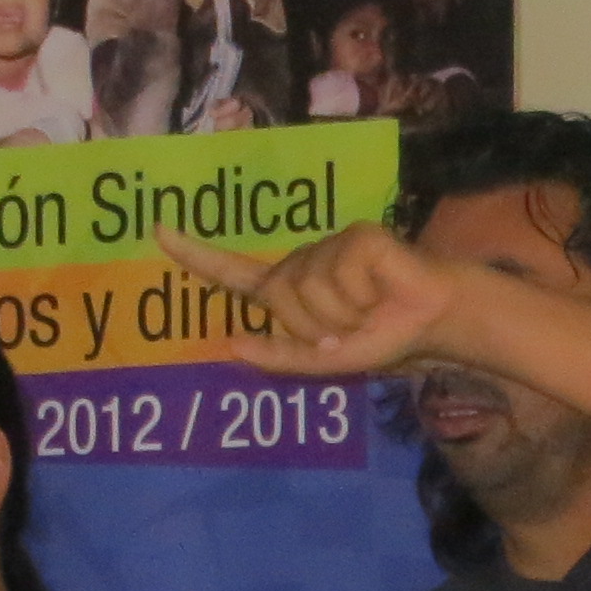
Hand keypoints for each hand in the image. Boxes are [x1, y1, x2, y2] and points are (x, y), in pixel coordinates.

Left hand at [155, 222, 459, 378]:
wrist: (433, 322)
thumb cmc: (381, 336)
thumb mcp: (325, 359)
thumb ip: (279, 357)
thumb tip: (231, 344)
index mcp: (289, 289)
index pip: (233, 273)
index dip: (195, 254)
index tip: (157, 230)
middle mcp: (303, 261)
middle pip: (278, 296)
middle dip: (313, 326)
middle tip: (350, 329)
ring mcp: (329, 244)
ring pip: (307, 290)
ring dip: (341, 315)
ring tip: (370, 310)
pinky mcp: (357, 238)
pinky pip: (338, 278)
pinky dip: (360, 299)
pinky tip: (382, 291)